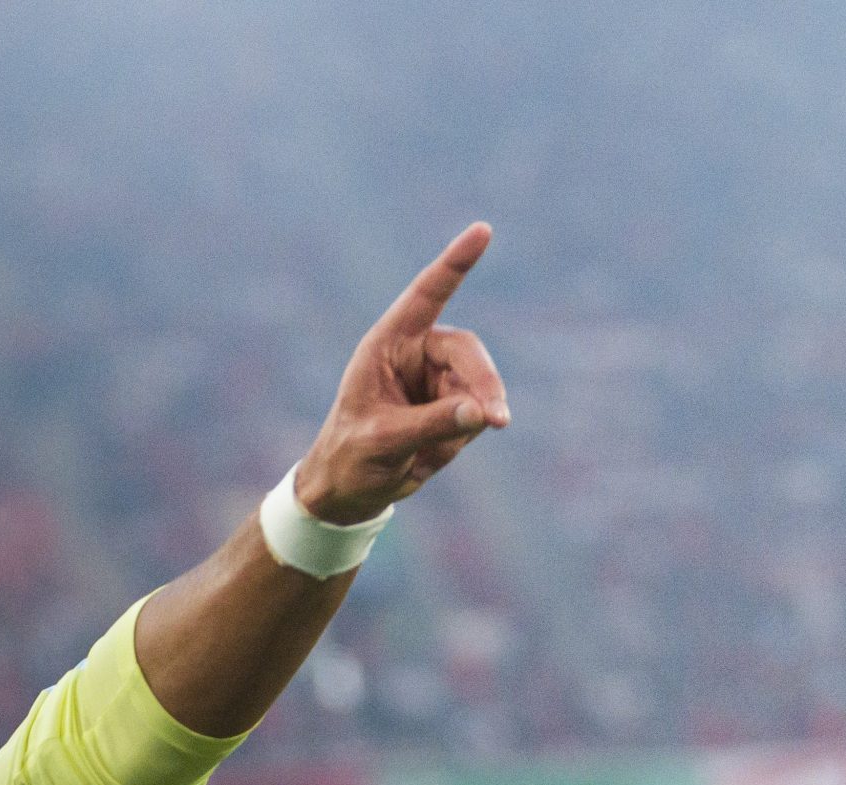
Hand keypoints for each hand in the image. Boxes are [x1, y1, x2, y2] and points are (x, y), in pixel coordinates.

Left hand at [295, 222, 510, 523]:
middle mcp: (415, 353)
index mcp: (386, 345)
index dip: (454, 264)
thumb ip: (431, 424)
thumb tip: (485, 412)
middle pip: (469, 353)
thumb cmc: (350, 457)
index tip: (482, 231)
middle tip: (497, 420)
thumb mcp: (383, 442)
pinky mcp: (455, 403)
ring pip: (480, 387)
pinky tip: (430, 455)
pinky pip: (479, 414)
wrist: (348, 491)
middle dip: (484, 385)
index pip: (426, 296)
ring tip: (432, 454)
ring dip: (472, 420)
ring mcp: (438, 378)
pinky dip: (464, 437)